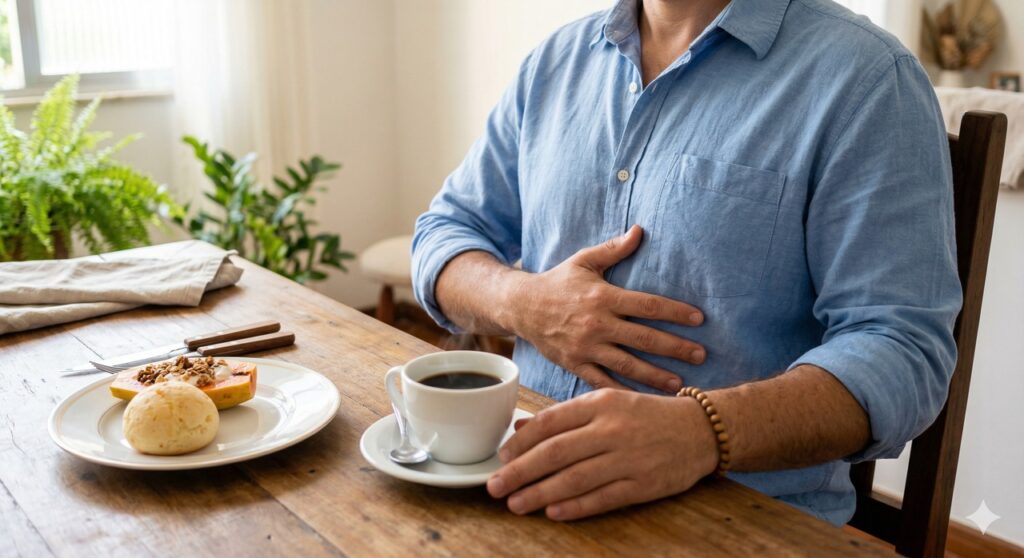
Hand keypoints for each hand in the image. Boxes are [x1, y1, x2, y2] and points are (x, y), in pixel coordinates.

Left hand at [486, 389, 718, 519]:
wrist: (700, 429)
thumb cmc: (646, 415)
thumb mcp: (607, 403)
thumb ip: (565, 416)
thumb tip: (520, 428)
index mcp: (600, 403)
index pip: (550, 422)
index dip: (521, 443)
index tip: (501, 457)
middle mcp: (612, 428)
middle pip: (556, 452)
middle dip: (520, 472)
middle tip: (495, 486)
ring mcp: (628, 457)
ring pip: (575, 478)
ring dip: (540, 493)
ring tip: (516, 504)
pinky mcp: (644, 484)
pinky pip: (603, 498)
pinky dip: (576, 506)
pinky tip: (553, 512)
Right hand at [506, 225, 704, 391]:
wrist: (521, 306)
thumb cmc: (558, 282)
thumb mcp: (584, 260)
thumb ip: (614, 249)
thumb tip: (640, 230)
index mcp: (603, 296)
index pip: (648, 305)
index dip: (676, 312)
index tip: (699, 320)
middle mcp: (597, 324)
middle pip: (645, 338)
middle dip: (676, 348)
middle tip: (701, 355)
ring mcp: (586, 347)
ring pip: (628, 365)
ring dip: (656, 375)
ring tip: (680, 384)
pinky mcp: (575, 364)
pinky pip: (602, 382)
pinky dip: (623, 391)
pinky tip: (643, 399)